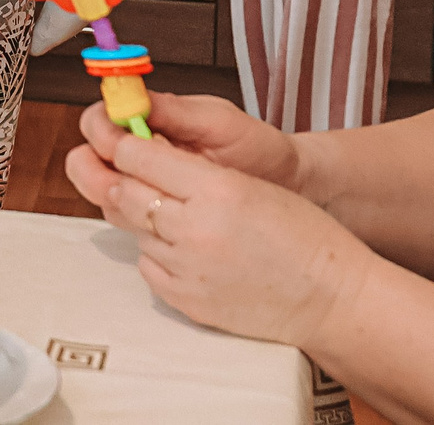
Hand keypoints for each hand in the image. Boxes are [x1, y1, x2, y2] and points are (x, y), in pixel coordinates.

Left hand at [64, 105, 372, 346]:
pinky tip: (181, 244)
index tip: (111, 134)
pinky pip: (147, 265)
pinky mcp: (184, 300)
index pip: (137, 155)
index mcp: (217, 189)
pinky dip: (154, 250)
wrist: (330, 296)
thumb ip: (191, 168)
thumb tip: (139, 151)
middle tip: (104, 162)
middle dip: (106, 173)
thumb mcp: (249, 183)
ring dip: (137, 213)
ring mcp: (187, 269)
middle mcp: (195, 229)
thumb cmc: (303, 234)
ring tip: (163, 207)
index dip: (117, 141)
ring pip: (132, 229)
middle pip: (119, 193)